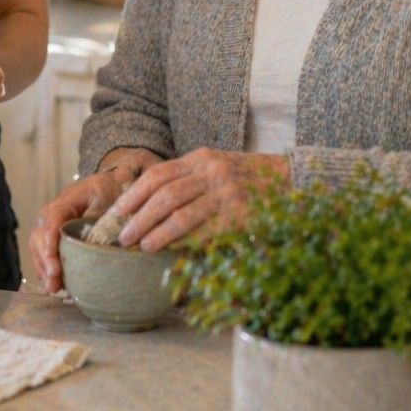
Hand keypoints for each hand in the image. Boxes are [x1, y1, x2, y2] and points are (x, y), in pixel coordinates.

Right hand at [29, 168, 135, 293]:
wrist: (111, 184)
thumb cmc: (110, 192)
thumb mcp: (109, 199)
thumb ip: (103, 221)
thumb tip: (105, 246)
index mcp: (65, 202)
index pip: (52, 222)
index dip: (51, 245)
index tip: (55, 266)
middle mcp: (52, 214)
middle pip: (40, 237)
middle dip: (46, 261)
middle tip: (53, 282)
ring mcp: (50, 225)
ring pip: (37, 247)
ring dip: (43, 268)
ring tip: (52, 288)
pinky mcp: (54, 237)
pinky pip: (43, 252)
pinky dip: (46, 269)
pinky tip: (53, 284)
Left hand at [114, 148, 289, 252]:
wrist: (294, 181)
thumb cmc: (248, 180)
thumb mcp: (217, 169)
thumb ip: (188, 180)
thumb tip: (146, 203)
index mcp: (202, 158)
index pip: (158, 175)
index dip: (134, 194)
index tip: (117, 212)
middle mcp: (213, 172)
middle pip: (165, 195)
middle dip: (139, 218)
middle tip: (122, 236)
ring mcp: (228, 193)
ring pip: (182, 214)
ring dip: (157, 233)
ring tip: (141, 247)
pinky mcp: (242, 216)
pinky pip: (206, 231)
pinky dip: (185, 242)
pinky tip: (172, 251)